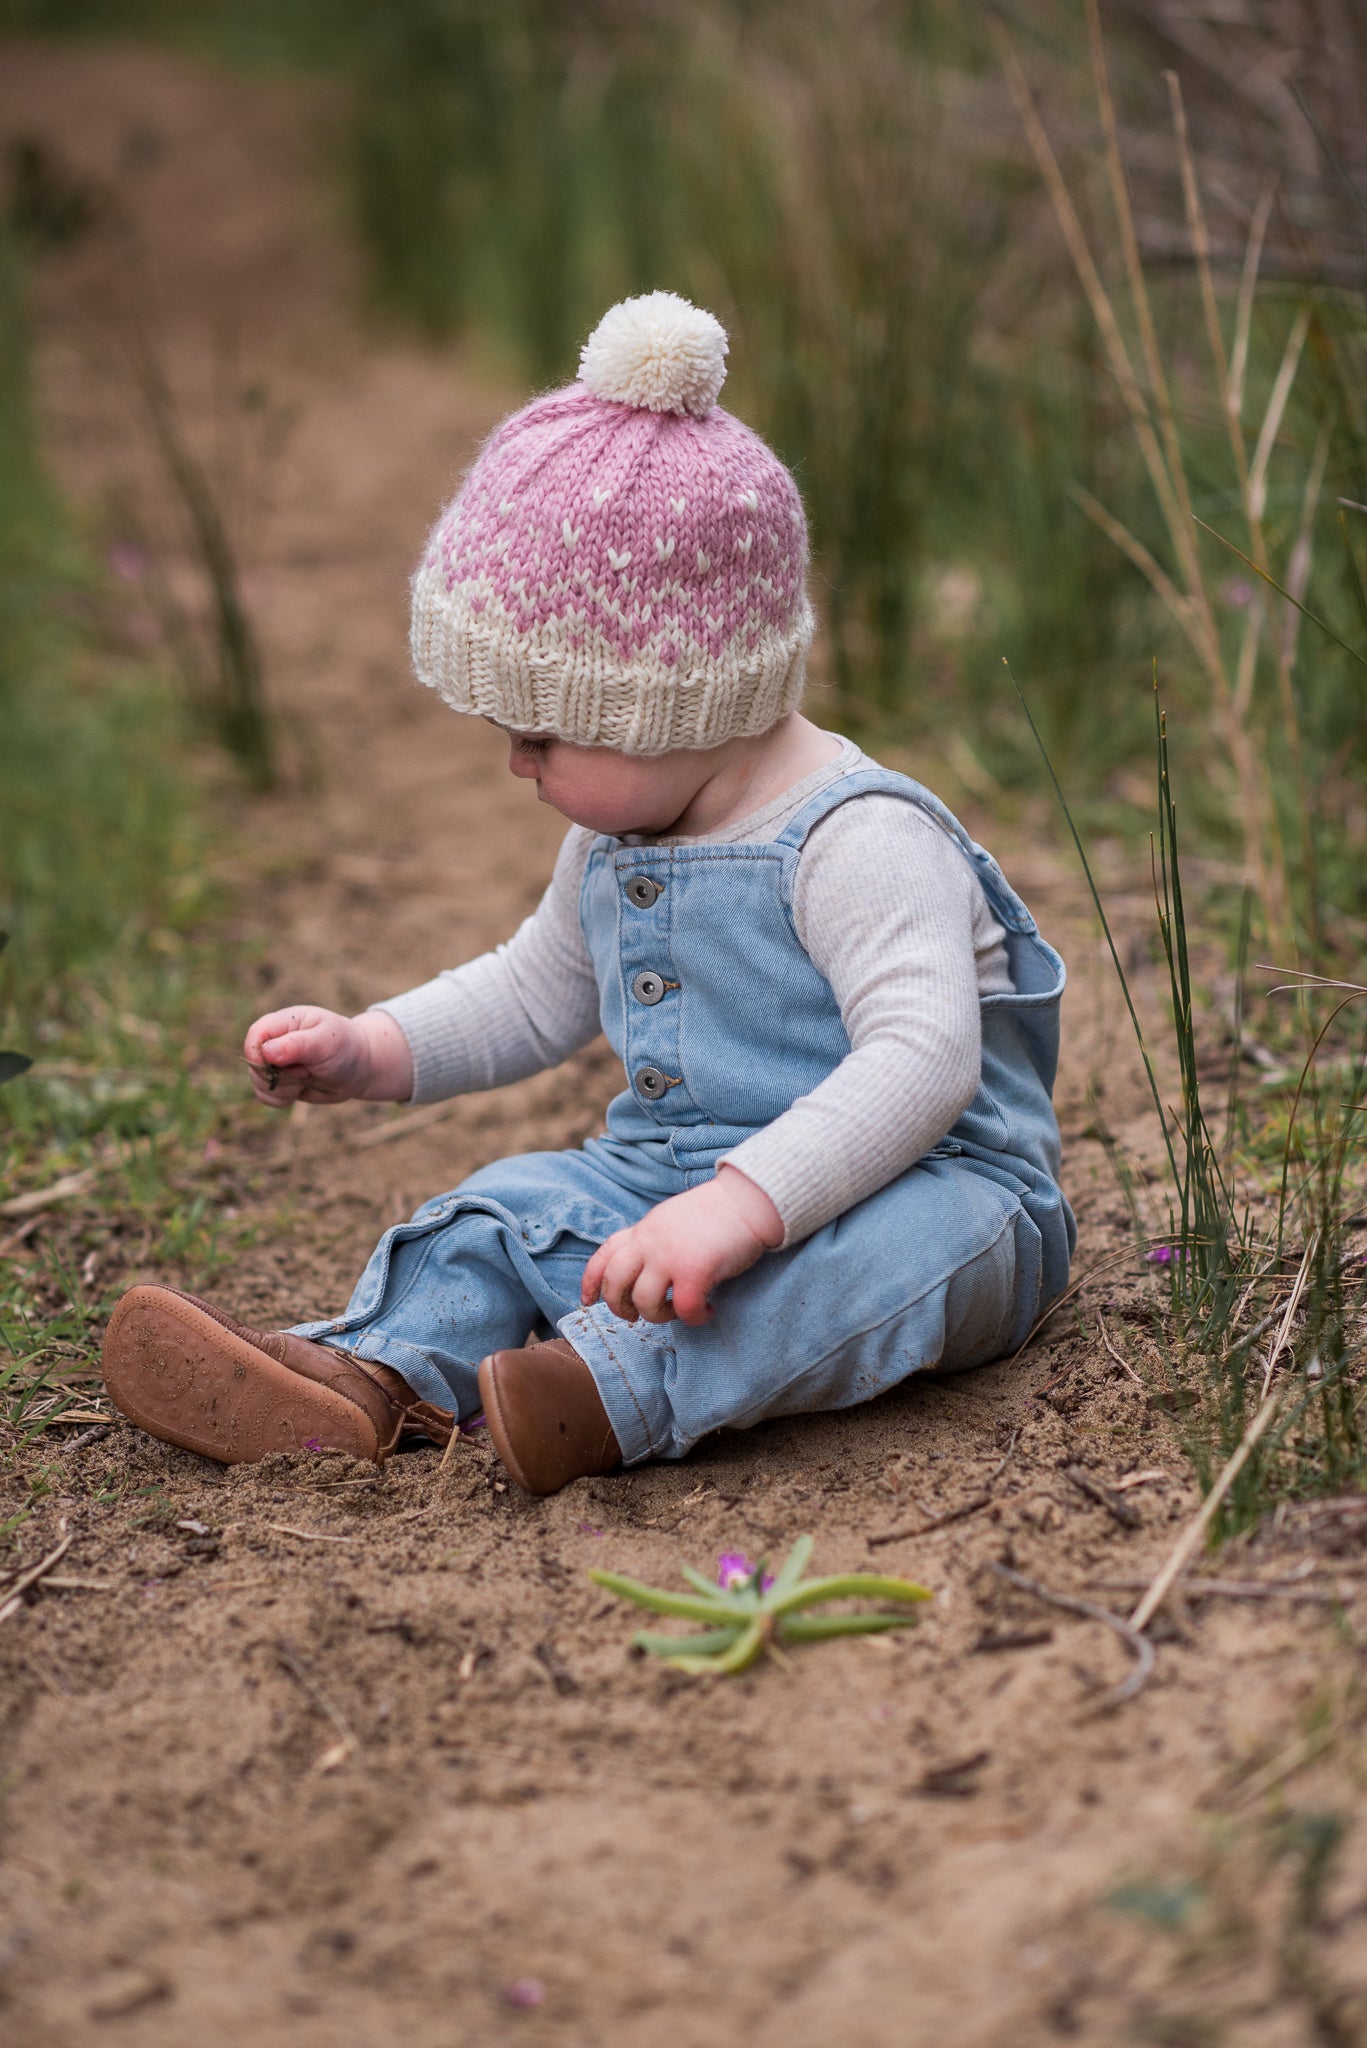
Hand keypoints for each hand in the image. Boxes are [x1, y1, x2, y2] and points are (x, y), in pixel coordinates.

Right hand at [242, 1006, 413, 1108]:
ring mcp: (277, 1063)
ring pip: (257, 1082)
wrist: (361, 1068)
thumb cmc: (346, 1047)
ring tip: (306, 1078)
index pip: (256, 1034)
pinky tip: (300, 1091)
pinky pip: (266, 1096)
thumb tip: (267, 1052)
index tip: (276, 1065)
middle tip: (305, 1071)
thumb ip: (297, 1045)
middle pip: (253, 1062)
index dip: (258, 1052)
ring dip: (281, 1088)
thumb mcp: (327, 1042)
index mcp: (286, 1022)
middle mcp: (277, 1041)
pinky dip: (281, 1099)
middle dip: (277, 1074)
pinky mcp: (280, 1082)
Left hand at [580, 1166, 783, 1327]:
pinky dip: (694, 1318)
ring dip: (658, 1316)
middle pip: (614, 1282)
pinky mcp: (695, 1271)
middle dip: (619, 1307)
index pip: (604, 1255)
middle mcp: (650, 1242)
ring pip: (643, 1302)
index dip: (590, 1282)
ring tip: (678, 1311)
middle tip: (636, 1317)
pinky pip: (683, 1309)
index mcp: (644, 1230)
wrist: (748, 1200)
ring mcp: (670, 1257)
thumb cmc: (718, 1211)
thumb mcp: (672, 1219)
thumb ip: (654, 1239)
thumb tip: (647, 1267)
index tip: (587, 1301)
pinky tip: (708, 1311)